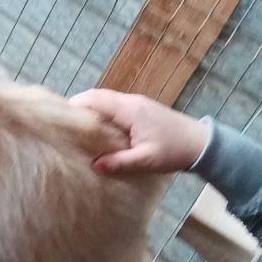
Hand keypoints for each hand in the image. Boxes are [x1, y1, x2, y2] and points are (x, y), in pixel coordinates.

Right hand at [69, 89, 210, 175]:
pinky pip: (114, 107)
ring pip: (105, 101)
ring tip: (77, 130)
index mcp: (129, 110)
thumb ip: (120, 163)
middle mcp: (131, 101)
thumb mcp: (146, 160)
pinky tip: (98, 131)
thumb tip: (95, 165)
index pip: (94, 98)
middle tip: (64, 126)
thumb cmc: (174, 151)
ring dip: (90, 111)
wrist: (201, 144)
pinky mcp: (141, 110)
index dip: (74, 105)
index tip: (60, 119)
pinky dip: (102, 114)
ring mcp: (136, 104)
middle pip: (97, 97)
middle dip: (78, 108)